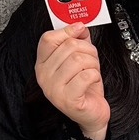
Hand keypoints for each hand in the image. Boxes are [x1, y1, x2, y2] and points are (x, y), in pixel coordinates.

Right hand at [35, 24, 110, 139]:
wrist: (91, 114)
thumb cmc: (84, 87)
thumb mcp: (80, 59)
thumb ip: (77, 41)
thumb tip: (79, 25)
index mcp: (43, 64)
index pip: (48, 39)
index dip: (66, 31)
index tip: (80, 30)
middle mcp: (44, 76)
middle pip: (68, 46)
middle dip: (88, 50)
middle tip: (92, 60)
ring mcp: (53, 89)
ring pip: (78, 59)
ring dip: (93, 64)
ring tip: (92, 72)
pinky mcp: (67, 99)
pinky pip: (86, 76)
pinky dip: (95, 76)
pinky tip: (92, 83)